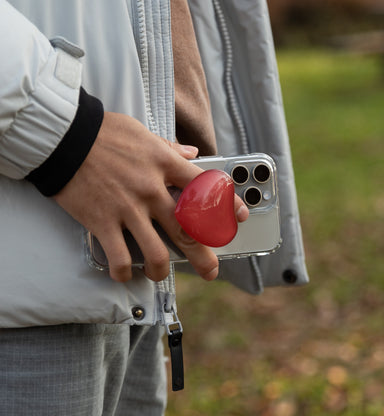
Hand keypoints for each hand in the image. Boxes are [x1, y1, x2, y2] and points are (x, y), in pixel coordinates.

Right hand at [54, 112, 248, 281]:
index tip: (239, 218)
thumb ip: (170, 147)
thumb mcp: (143, 133)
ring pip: (156, 251)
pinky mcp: (103, 221)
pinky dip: (125, 272)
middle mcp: (151, 189)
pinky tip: (126, 274)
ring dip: (163, 269)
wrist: (64, 136)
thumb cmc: (105, 133)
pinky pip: (119, 256)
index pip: (206, 187)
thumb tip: (192, 153)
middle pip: (188, 229)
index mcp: (164, 164)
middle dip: (204, 256)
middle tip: (212, 271)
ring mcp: (128, 208)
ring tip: (162, 274)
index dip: (228, 205)